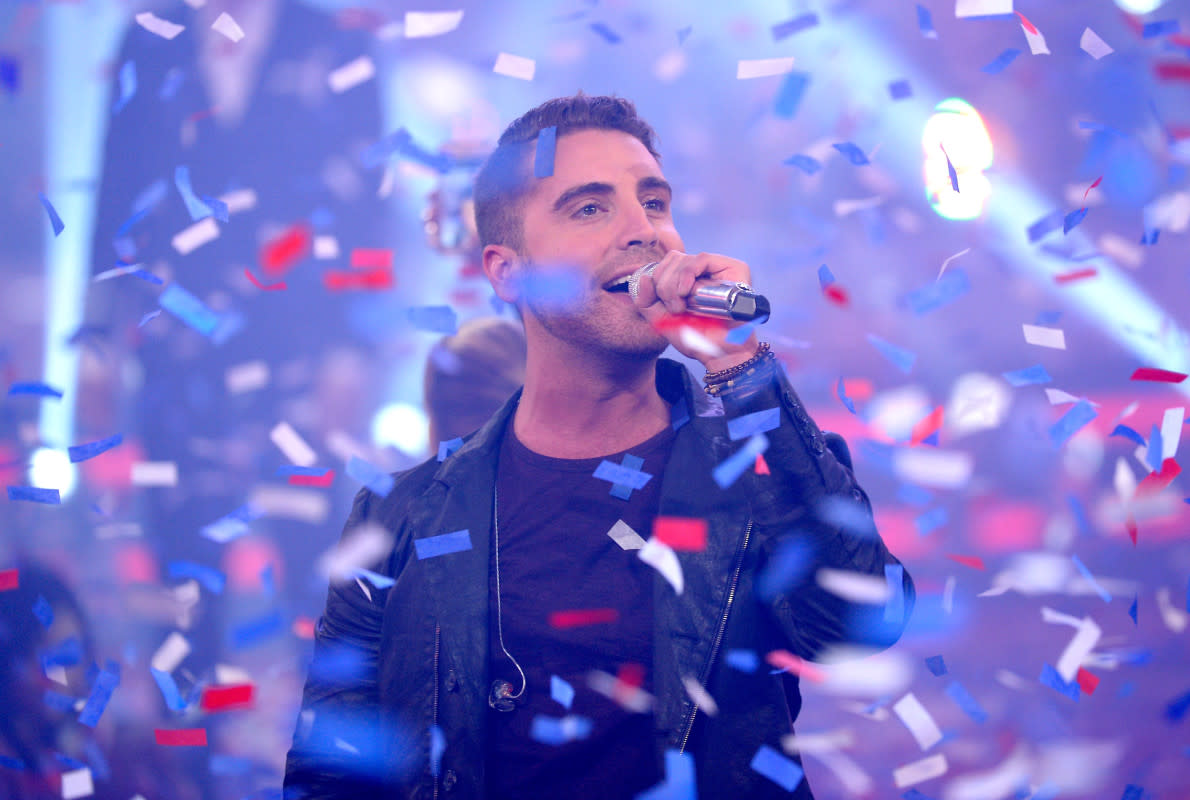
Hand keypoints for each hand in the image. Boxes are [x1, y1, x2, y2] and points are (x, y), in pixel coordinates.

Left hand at [631, 250, 759, 369]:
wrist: (719, 352)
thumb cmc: (695, 338)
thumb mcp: (661, 320)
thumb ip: (646, 302)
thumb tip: (644, 277)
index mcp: (687, 279)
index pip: (665, 264)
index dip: (658, 280)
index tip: (665, 305)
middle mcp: (703, 272)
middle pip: (672, 259)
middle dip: (665, 286)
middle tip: (676, 309)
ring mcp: (719, 269)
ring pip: (684, 259)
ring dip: (675, 285)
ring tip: (682, 307)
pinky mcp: (734, 268)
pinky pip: (702, 259)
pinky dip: (688, 274)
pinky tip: (685, 292)